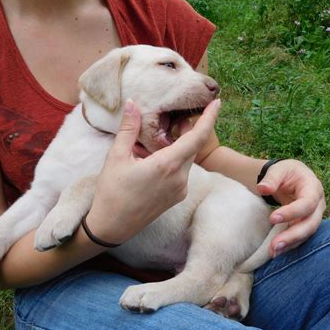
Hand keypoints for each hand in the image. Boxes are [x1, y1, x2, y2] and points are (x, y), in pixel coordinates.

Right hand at [86, 99, 220, 243]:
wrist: (112, 226)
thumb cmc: (112, 191)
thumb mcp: (116, 156)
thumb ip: (128, 128)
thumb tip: (132, 104)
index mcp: (167, 165)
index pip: (197, 137)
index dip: (209, 118)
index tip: (217, 102)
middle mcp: (180, 178)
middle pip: (193, 146)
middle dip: (190, 129)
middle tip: (178, 116)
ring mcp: (180, 190)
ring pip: (187, 159)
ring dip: (180, 145)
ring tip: (162, 136)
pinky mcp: (176, 197)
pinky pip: (182, 172)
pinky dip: (175, 159)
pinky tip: (157, 156)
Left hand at [256, 159, 325, 256]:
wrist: (291, 178)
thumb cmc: (285, 172)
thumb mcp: (278, 169)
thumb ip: (271, 178)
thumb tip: (262, 189)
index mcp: (313, 188)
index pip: (307, 203)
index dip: (292, 212)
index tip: (272, 218)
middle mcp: (318, 205)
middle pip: (311, 224)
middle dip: (293, 236)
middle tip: (274, 246)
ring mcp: (313, 216)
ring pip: (306, 234)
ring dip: (290, 244)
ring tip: (273, 253)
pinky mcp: (305, 225)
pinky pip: (300, 237)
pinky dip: (289, 245)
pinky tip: (276, 252)